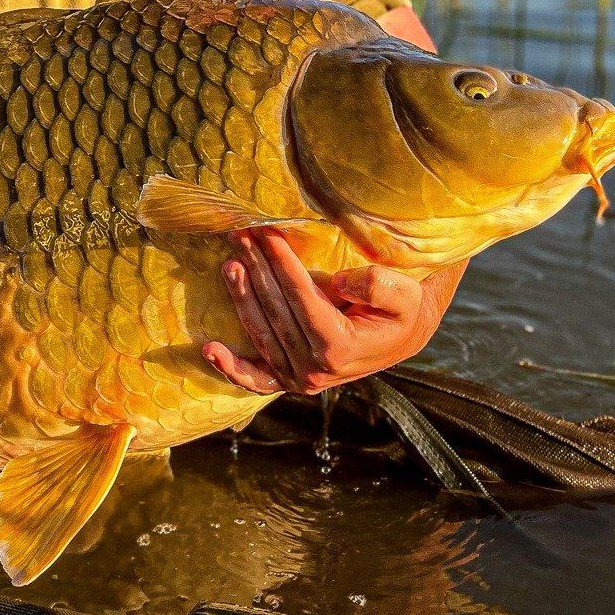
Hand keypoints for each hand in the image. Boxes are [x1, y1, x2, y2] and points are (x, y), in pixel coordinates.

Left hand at [201, 227, 464, 394]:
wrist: (401, 336)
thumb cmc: (403, 309)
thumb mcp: (405, 295)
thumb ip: (378, 287)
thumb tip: (338, 282)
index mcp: (342, 349)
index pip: (301, 299)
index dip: (283, 265)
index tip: (268, 234)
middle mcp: (316, 370)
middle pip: (276, 312)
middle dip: (257, 269)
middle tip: (242, 235)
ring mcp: (299, 378)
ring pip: (261, 333)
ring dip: (241, 296)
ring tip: (230, 261)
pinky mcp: (288, 380)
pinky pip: (254, 378)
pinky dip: (230, 366)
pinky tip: (209, 348)